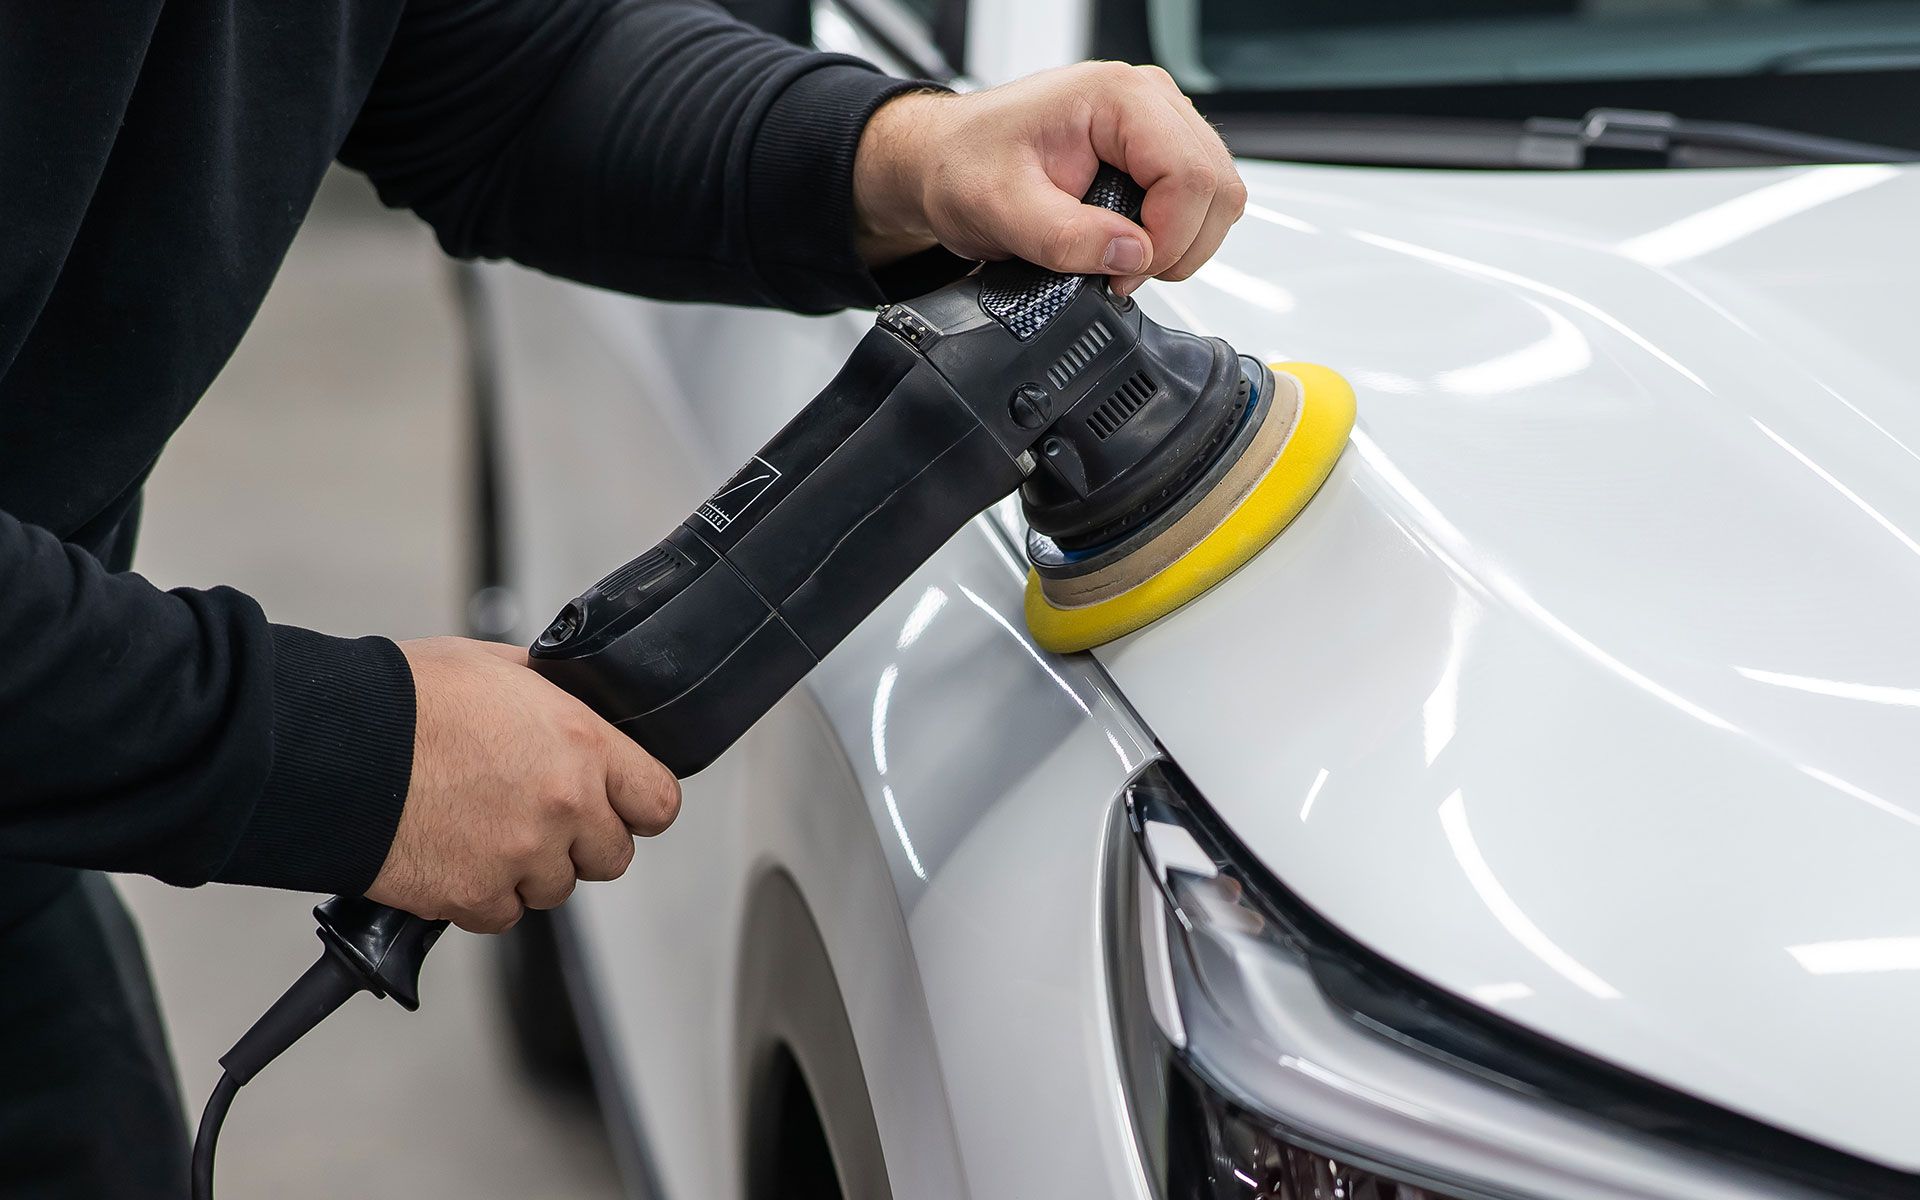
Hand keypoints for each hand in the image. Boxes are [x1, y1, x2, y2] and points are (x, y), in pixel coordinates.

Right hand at [366, 637, 681, 932]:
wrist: (336, 744)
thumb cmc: (406, 698)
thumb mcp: (498, 667)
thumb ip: (550, 694)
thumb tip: (569, 699)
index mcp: (582, 746)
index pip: (658, 802)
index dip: (638, 806)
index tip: (621, 806)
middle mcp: (564, 806)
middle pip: (611, 856)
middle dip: (581, 842)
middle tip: (538, 818)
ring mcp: (521, 856)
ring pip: (555, 889)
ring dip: (529, 870)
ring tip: (482, 829)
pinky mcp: (474, 896)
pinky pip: (502, 914)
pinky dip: (482, 896)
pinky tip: (455, 856)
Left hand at [853, 63, 1245, 295]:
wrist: (946, 162)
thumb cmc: (965, 166)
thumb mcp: (1000, 209)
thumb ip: (1065, 236)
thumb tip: (1130, 256)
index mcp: (1117, 97)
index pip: (1192, 175)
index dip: (1168, 240)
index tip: (1121, 272)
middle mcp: (1148, 100)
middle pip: (1217, 187)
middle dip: (1177, 247)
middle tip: (1119, 272)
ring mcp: (1158, 124)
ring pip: (1217, 197)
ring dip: (1177, 245)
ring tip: (1117, 259)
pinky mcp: (1156, 151)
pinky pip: (1198, 202)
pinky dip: (1171, 237)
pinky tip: (1125, 243)